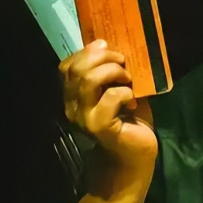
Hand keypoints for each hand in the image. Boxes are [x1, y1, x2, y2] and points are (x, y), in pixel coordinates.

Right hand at [59, 39, 157, 171]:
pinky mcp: (100, 127)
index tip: (108, 46)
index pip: (67, 67)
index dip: (87, 52)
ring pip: (88, 81)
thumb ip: (112, 73)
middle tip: (123, 61)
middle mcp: (73, 106)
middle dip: (103, 58)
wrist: (135, 155)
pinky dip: (123, 92)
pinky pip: (108, 98)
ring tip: (128, 79)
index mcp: (74, 96)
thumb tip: (113, 48)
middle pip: (76, 69)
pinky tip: (131, 100)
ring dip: (113, 72)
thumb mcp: (120, 89)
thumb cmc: (130, 121)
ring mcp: (84, 118)